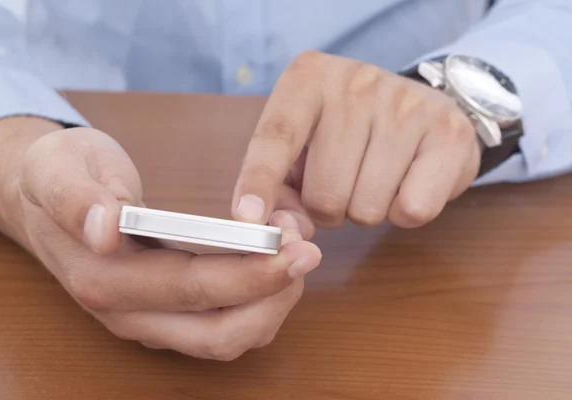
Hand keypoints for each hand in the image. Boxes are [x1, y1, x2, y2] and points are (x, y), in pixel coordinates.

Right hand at [0, 118, 320, 359]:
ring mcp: (147, 320)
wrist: (41, 199)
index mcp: (103, 277)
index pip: (189, 288)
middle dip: (273, 295)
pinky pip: (222, 329)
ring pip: (225, 339)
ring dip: (271, 305)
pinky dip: (257, 306)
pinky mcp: (163, 316)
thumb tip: (105, 228)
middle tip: (309, 250)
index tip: (291, 247)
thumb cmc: (56, 176)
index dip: (247, 274)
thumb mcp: (56, 168)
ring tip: (296, 253)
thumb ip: (78, 198)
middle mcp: (127, 312)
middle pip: (218, 331)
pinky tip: (274, 266)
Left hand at [232, 51, 480, 228]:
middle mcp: (355, 83)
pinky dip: (405, 213)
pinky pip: (413, 211)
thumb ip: (280, 190)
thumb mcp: (302, 149)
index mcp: (307, 79)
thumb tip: (288, 232)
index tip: (247, 220)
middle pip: (324, 195)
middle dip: (328, 209)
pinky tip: (408, 181)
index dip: (257, 184)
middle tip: (345, 181)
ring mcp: (405, 104)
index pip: (274, 139)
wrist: (425, 106)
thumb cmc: (348, 133)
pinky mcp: (449, 133)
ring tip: (376, 176)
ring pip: (366, 209)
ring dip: (365, 210)